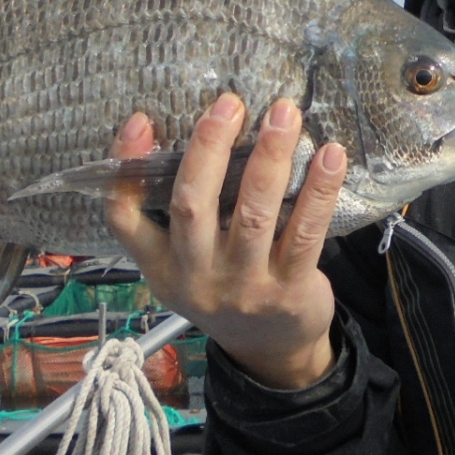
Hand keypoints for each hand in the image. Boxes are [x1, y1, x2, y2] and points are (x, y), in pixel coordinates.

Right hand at [104, 94, 347, 388]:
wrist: (270, 352)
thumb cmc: (226, 287)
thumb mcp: (186, 262)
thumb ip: (183, 212)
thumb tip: (202, 131)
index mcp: (162, 264)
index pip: (124, 217)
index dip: (125, 167)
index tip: (140, 119)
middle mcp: (196, 276)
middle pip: (191, 204)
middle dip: (209, 147)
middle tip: (229, 103)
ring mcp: (243, 286)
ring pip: (253, 213)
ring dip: (270, 157)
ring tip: (284, 114)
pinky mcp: (289, 290)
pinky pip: (304, 232)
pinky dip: (318, 190)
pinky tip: (330, 156)